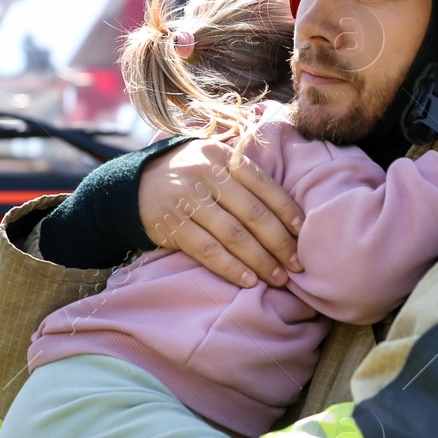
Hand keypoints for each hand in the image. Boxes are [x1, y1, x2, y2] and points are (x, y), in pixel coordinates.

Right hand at [138, 140, 303, 287]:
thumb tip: (290, 212)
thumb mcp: (213, 162)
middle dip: (280, 242)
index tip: (304, 233)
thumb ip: (244, 177)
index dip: (287, 210)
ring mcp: (187, 200)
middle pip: (253, 213)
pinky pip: (208, 251)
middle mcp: (206, 174)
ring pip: (233, 235)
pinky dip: (231, 268)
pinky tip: (249, 281)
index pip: (264, 185)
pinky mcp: (172, 225)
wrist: (132, 186)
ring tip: (278, 278)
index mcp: (223, 156)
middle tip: (297, 264)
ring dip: (260, 260)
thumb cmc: (187, 177)